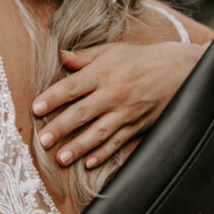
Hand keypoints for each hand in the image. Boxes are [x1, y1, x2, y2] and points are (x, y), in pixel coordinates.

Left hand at [32, 41, 204, 167]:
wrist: (178, 70)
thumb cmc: (139, 59)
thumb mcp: (112, 50)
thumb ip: (84, 57)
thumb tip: (60, 55)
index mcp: (103, 73)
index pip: (72, 86)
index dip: (53, 97)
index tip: (36, 108)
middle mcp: (113, 94)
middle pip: (82, 113)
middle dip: (61, 127)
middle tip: (43, 140)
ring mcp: (126, 113)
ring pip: (99, 133)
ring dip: (79, 146)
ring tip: (61, 158)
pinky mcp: (137, 126)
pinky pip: (118, 142)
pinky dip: (104, 154)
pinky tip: (89, 163)